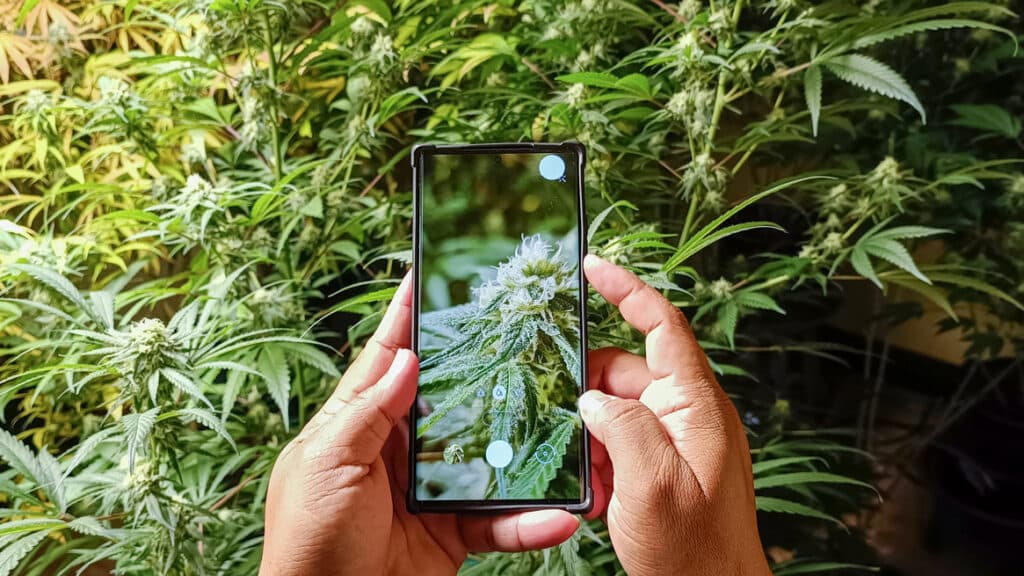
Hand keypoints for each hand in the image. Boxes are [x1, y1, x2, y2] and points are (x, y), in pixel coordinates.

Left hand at [260, 274, 578, 575]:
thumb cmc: (308, 538)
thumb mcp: (325, 463)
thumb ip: (367, 410)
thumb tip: (407, 358)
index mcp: (358, 424)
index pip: (388, 358)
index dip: (407, 317)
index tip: (428, 273)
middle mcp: (399, 450)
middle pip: (453, 399)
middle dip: (488, 370)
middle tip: (526, 335)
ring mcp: (430, 491)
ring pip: (489, 457)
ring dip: (527, 451)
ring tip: (569, 432)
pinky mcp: (453, 533)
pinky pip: (499, 522)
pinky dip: (529, 522)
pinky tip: (558, 517)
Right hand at [580, 255, 769, 575]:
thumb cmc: (694, 552)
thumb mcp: (651, 483)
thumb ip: (620, 425)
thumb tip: (591, 398)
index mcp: (696, 405)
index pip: (663, 324)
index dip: (627, 289)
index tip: (592, 266)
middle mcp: (688, 413)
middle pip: (626, 371)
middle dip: (588, 392)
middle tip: (561, 418)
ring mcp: (676, 440)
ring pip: (616, 410)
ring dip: (592, 436)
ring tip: (590, 473)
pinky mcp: (664, 465)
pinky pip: (621, 443)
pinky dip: (601, 460)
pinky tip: (599, 491)